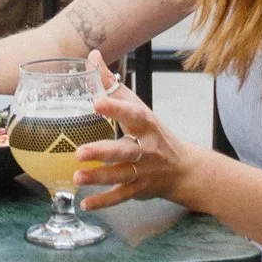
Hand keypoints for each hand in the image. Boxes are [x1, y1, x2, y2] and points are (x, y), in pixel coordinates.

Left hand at [75, 56, 199, 210]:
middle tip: (79, 152)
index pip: (132, 114)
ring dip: (99, 178)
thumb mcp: (139, 108)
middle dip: (103, 152)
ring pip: (121, 175)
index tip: (96, 102)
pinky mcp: (139, 189)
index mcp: (146, 124)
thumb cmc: (155, 133)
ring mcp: (144, 171)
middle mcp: (147, 148)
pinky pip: (121, 197)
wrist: (184, 168)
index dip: (116, 108)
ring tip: (77, 177)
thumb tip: (93, 56)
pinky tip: (85, 204)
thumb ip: (113, 85)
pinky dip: (103, 202)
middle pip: (125, 150)